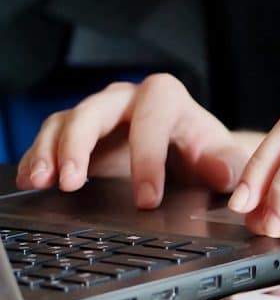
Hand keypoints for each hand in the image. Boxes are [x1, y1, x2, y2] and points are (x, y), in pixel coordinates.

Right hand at [16, 74, 248, 207]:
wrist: (190, 152)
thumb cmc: (204, 151)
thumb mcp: (221, 157)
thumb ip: (228, 165)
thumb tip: (226, 175)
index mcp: (167, 99)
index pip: (152, 120)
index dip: (147, 158)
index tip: (148, 200)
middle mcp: (127, 100)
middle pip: (95, 110)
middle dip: (79, 144)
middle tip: (71, 181)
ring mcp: (99, 114)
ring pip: (66, 121)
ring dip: (50, 150)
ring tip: (43, 181)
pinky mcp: (77, 133)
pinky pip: (50, 137)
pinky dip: (38, 157)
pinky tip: (31, 180)